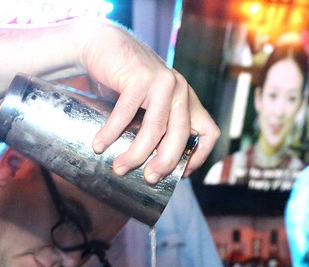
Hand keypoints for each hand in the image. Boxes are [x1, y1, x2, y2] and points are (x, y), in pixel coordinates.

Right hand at [81, 21, 218, 180]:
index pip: (209, 132)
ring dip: (135, 153)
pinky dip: (111, 133)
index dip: (200, 157)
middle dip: (165, 162)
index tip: (180, 175)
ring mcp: (162, 81)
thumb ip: (153, 125)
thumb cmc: (122, 83)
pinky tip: (99, 145)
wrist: (103, 46)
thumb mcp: (146, 104)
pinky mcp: (140, 77)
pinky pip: (126, 114)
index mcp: (186, 99)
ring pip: (155, 129)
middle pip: (181, 136)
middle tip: (148, 179)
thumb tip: (146, 167)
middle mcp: (179, 89)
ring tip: (118, 167)